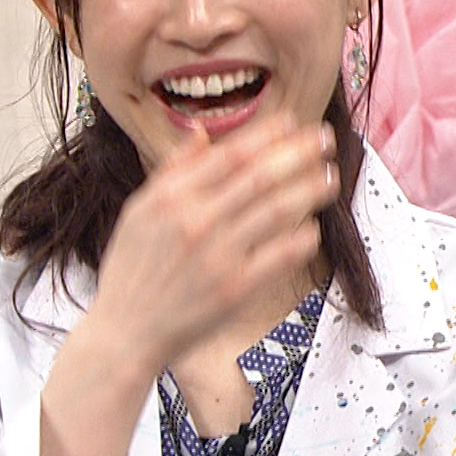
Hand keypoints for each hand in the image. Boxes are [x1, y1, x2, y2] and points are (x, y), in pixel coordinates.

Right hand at [39, 115, 336, 455]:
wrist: (125, 332)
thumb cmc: (132, 270)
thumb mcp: (138, 210)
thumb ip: (172, 170)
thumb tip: (200, 131)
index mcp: (171, 197)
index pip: (230, 155)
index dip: (267, 135)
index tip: (292, 123)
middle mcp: (196, 221)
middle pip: (260, 177)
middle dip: (299, 153)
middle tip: (325, 139)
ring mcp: (218, 255)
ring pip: (277, 211)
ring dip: (309, 190)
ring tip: (330, 176)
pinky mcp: (235, 289)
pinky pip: (280, 255)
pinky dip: (301, 238)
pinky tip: (314, 227)